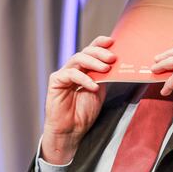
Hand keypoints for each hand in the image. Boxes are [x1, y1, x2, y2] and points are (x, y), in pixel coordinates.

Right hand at [41, 36, 115, 163]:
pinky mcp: (56, 81)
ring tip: (106, 69)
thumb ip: (104, 77)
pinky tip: (94, 86)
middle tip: (112, 58)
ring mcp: (64, 73)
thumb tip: (116, 63)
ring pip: (78, 59)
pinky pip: (71, 74)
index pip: (91, 50)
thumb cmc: (84, 112)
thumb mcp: (100, 91)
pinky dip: (84, 78)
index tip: (112, 41)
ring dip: (93, 62)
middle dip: (99, 52)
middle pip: (85, 52)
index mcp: (84, 69)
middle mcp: (73, 68)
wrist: (71, 130)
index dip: (100, 43)